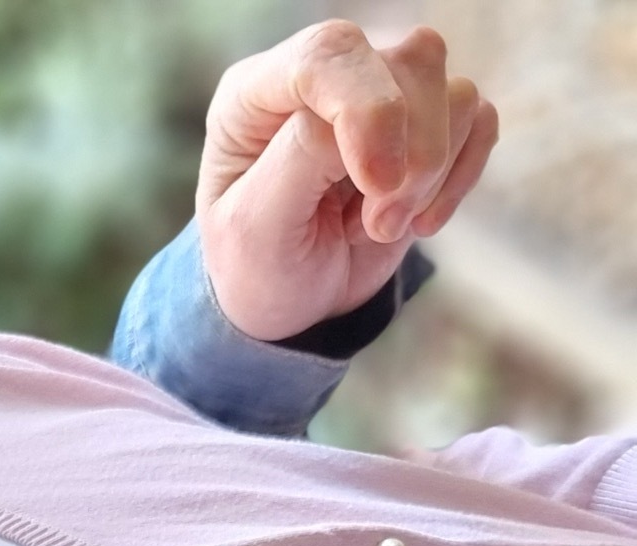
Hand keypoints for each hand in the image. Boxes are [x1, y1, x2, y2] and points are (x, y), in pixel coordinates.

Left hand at [198, 20, 498, 341]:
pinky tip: (418, 222)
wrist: (289, 303)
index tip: (377, 184)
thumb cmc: (257, 266)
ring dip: (430, 175)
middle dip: (408, 158)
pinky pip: (479, 121)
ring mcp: (382, 96)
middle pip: (409, 63)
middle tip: (375, 227)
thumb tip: (373, 116)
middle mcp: (325, 79)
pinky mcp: (427, 125)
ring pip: (455, 92)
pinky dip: (460, 178)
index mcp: (258, 92)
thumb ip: (302, 156)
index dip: (367, 110)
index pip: (329, 53)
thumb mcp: (256, 226)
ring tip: (380, 228)